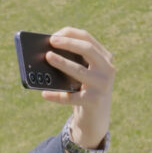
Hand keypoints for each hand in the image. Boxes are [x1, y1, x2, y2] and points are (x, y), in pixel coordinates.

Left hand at [42, 27, 114, 152]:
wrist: (96, 117)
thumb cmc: (83, 89)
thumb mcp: (82, 73)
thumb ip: (71, 62)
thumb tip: (46, 55)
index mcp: (104, 58)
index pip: (88, 39)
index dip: (70, 34)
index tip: (53, 36)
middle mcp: (107, 69)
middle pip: (87, 50)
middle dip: (68, 43)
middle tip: (51, 41)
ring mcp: (102, 85)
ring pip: (79, 71)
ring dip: (62, 63)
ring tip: (47, 58)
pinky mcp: (93, 101)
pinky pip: (70, 97)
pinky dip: (56, 95)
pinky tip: (44, 94)